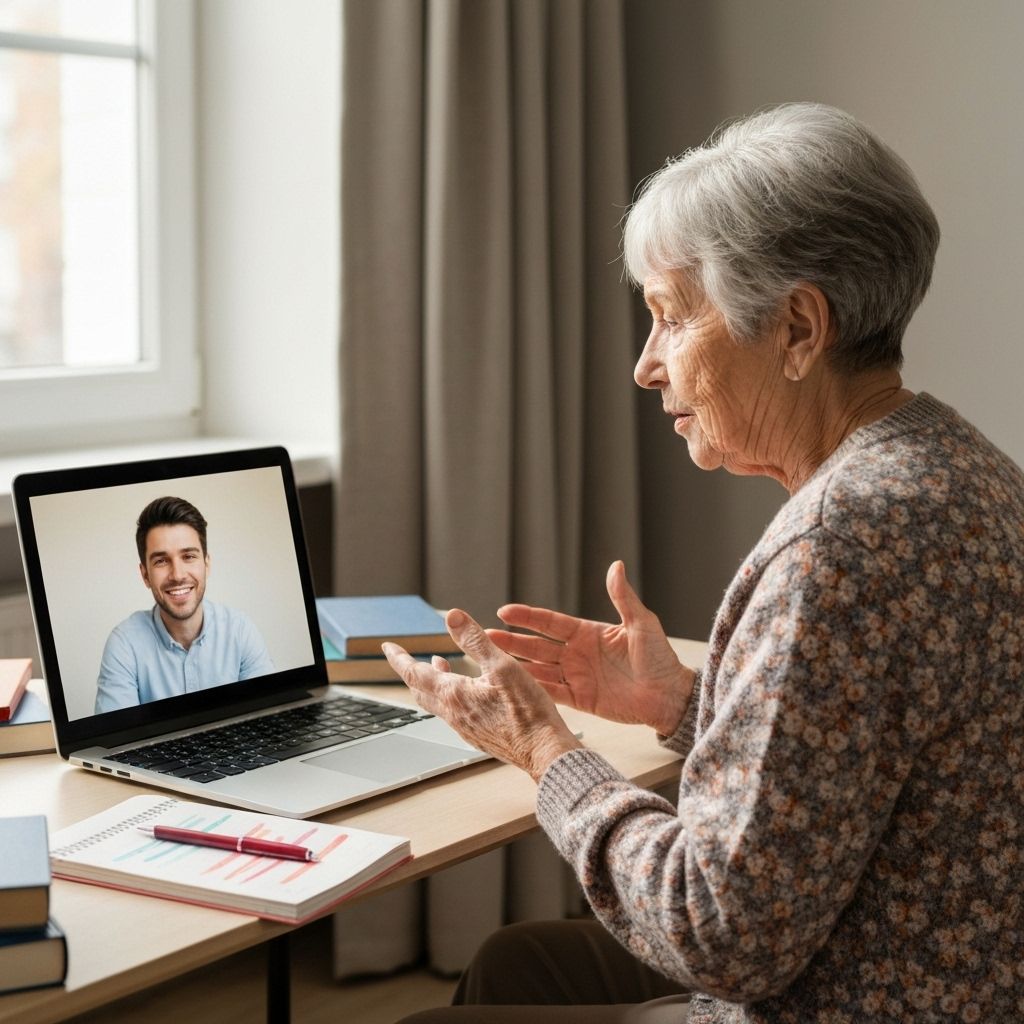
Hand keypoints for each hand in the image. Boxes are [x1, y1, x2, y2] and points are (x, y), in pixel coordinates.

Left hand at [382, 609, 581, 782]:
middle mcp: (454, 714)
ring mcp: (465, 728)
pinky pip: (453, 714)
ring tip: (438, 666)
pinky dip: (449, 697)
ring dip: (431, 683)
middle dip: (410, 671)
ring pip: (436, 703)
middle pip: (420, 690)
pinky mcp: (478, 737)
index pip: (414, 673)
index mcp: (454, 694)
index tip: (387, 647)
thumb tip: (452, 616)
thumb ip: (475, 640)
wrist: (543, 752)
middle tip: (404, 658)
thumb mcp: (503, 666)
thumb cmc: (528, 712)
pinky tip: (466, 693)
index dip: (398, 658)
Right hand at [487, 560, 693, 735]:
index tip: (504, 611)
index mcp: (588, 633)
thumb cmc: (660, 658)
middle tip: (486, 636)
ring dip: (516, 664)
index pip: (550, 622)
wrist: (669, 695)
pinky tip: (514, 687)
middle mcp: (578, 654)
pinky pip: (552, 693)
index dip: (527, 617)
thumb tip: (615, 566)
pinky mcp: (581, 700)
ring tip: (490, 660)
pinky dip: (533, 690)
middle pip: (537, 646)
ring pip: (538, 669)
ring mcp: (577, 677)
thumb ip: (623, 598)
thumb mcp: (642, 623)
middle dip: (512, 641)